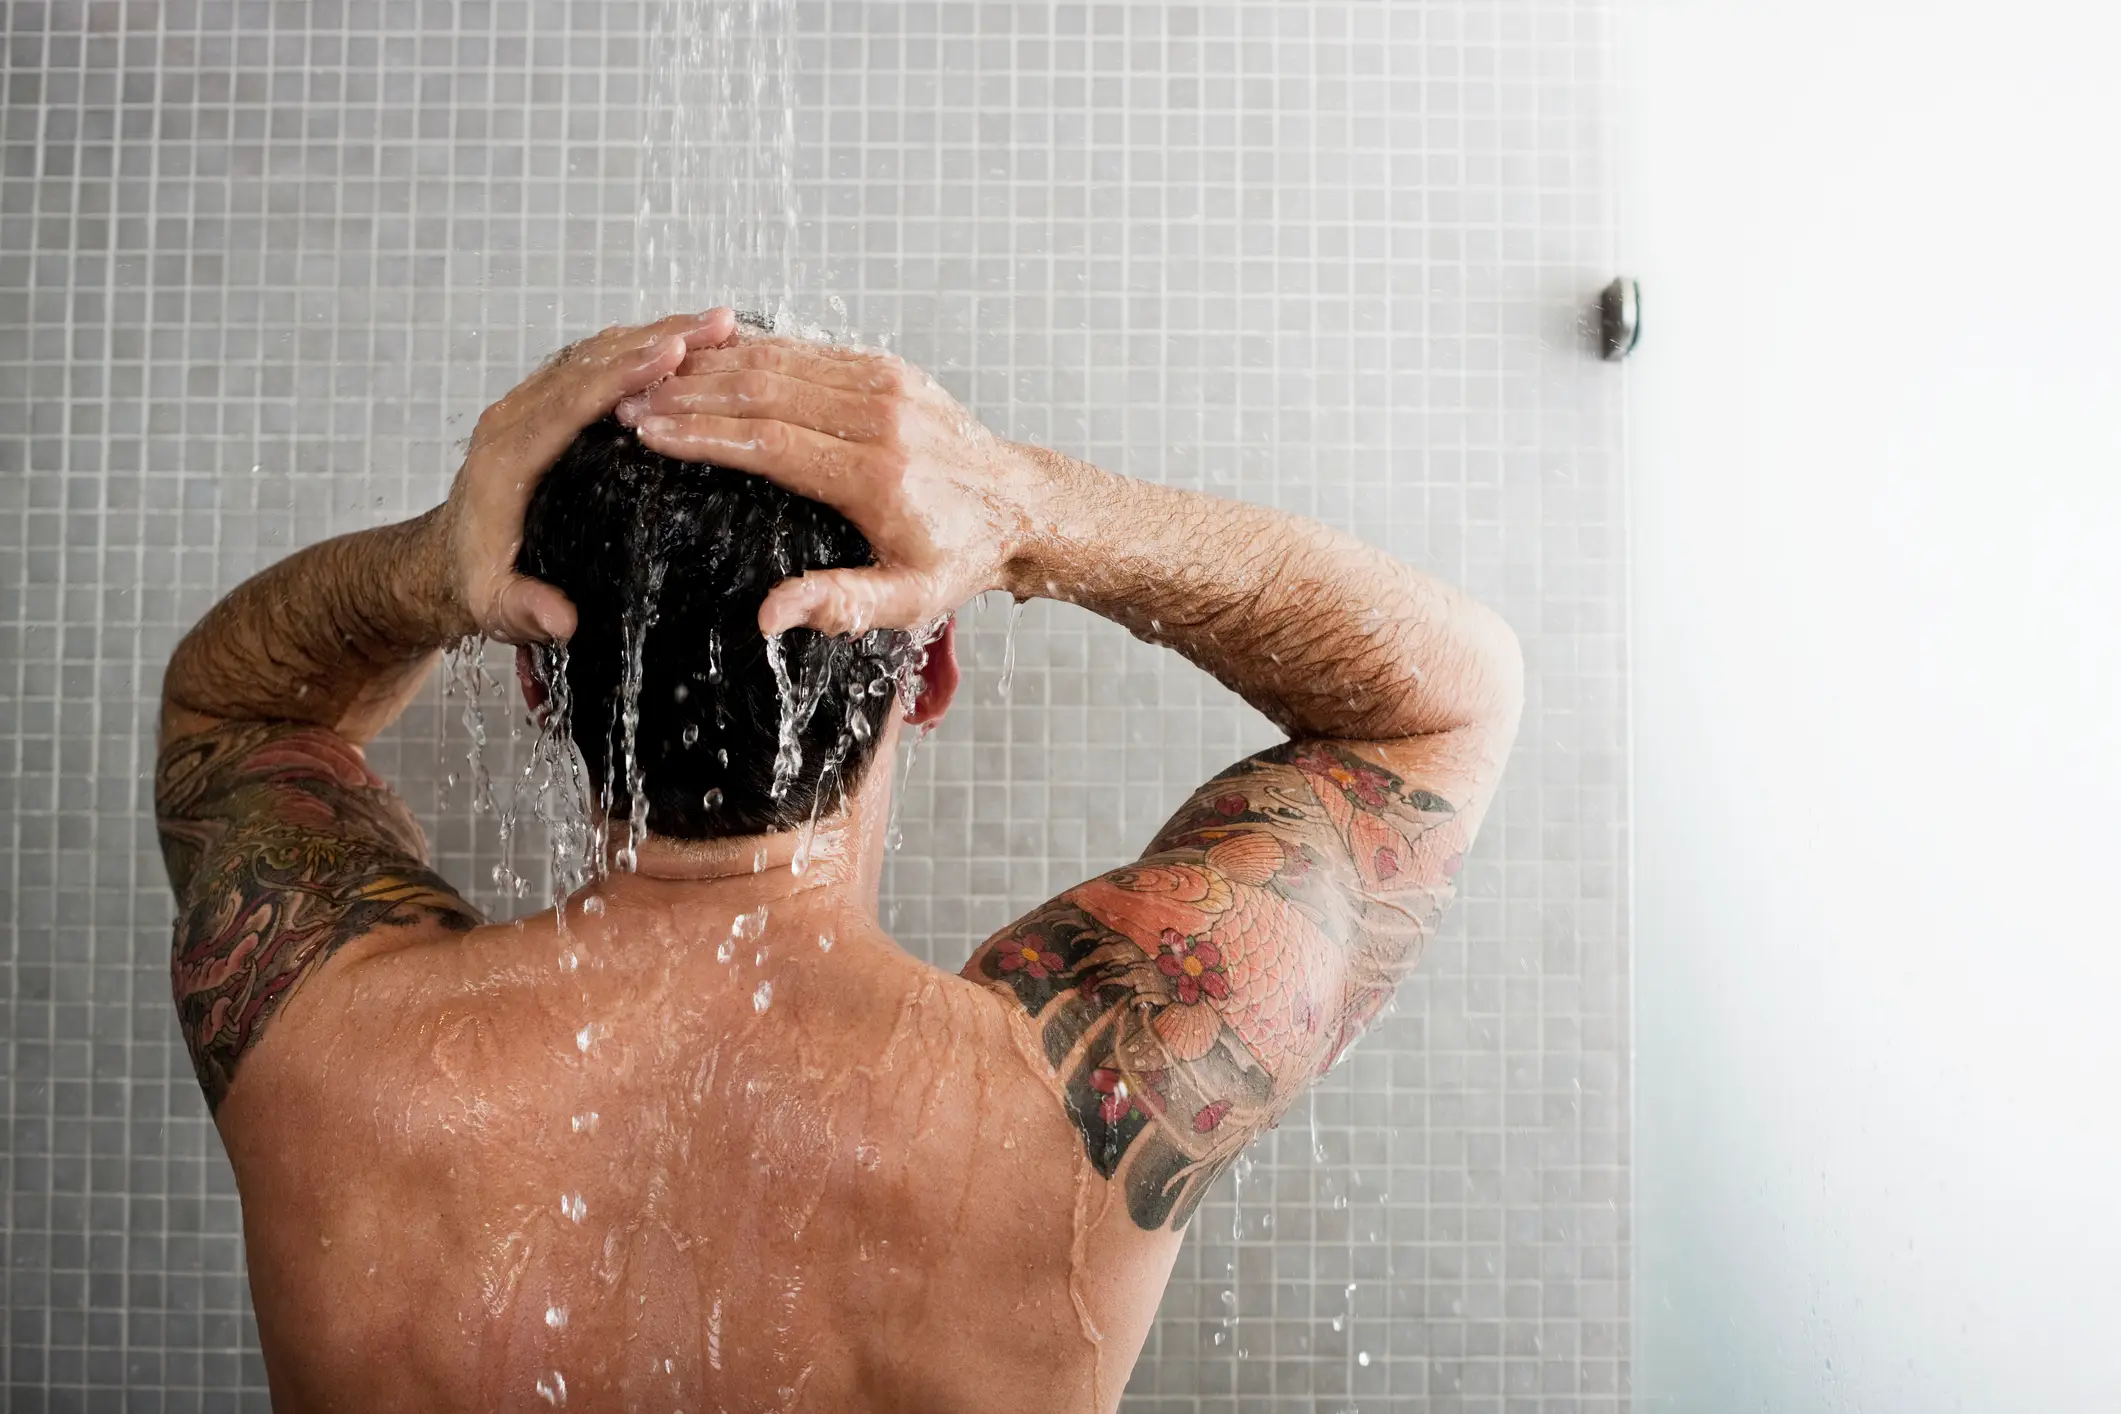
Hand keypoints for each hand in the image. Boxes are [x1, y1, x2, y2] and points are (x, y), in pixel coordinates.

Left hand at [431, 309, 737, 642]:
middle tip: (717, 325)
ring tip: (717, 327)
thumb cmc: (474, 581)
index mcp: (506, 458)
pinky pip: (595, 366)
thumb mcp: (495, 607)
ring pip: (596, 356)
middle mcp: (514, 419)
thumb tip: (561, 620)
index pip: (571, 402)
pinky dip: (640, 351)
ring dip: (655, 337)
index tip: (672, 353)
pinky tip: (685, 346)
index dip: (624, 375)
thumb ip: (524, 610)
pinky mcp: (544, 407)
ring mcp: (528, 407)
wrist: (442, 561)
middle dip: (656, 340)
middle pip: (591, 364)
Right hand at [619, 334, 1056, 635]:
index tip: (645, 433)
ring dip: (711, 369)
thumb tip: (766, 617)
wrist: (1018, 506)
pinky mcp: (887, 369)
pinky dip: (752, 354)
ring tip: (651, 378)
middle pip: (764, 392)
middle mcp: (880, 417)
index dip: (700, 435)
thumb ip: (837, 605)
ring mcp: (885, 384)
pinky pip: (807, 352)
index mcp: (877, 474)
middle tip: (626, 402)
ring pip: (780, 363)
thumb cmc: (958, 557)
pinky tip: (707, 360)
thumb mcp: (907, 601)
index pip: (768, 442)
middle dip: (687, 395)